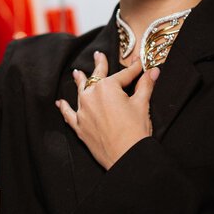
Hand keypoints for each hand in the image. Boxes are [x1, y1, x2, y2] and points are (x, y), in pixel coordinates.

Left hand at [55, 52, 158, 169]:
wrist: (127, 157)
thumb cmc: (136, 131)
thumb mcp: (142, 105)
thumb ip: (145, 85)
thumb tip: (154, 71)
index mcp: (107, 87)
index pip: (123, 75)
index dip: (133, 69)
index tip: (138, 64)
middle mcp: (91, 96)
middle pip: (97, 78)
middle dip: (99, 65)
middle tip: (98, 55)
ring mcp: (83, 111)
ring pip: (80, 92)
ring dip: (79, 81)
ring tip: (76, 73)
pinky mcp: (79, 126)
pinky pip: (68, 114)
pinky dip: (64, 108)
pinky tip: (60, 103)